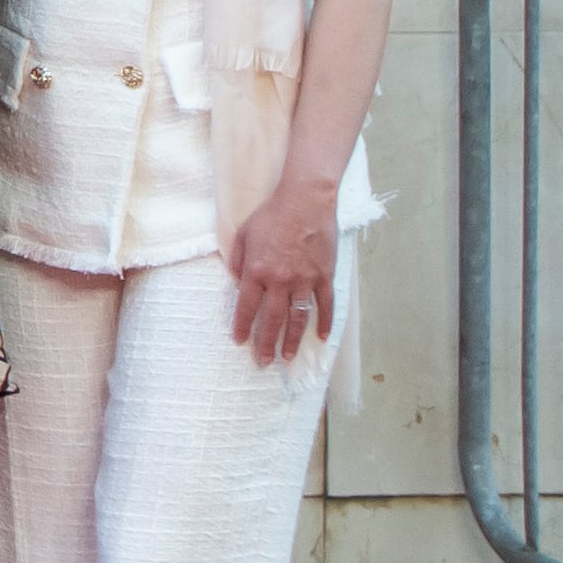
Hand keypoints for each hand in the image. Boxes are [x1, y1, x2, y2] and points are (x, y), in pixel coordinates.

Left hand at [226, 179, 341, 368]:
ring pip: (298, 318)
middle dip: (265, 343)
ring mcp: (305, 280)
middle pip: (271, 319)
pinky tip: (322, 337)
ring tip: (286, 357)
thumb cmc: (271, 215)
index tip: (239, 341)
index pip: (246, 307)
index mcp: (257, 271)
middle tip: (263, 362)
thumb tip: (237, 284)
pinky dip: (324, 322)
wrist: (306, 200)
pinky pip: (325, 305)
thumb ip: (238, 262)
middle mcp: (280, 280)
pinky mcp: (325, 276)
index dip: (242, 326)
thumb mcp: (243, 235)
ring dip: (292, 340)